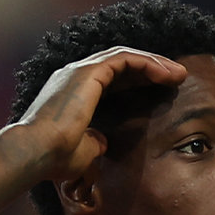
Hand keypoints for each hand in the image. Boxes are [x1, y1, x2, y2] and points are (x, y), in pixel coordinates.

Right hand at [13, 47, 186, 179]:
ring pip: (126, 56)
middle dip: (151, 68)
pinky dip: (148, 63)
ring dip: (155, 63)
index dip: (139, 81)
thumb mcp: (82, 151)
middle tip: (177, 77)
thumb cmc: (55, 158)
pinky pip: (125, 59)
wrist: (36, 154)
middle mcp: (74, 75)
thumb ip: (94, 142)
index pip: (112, 78)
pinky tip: (167, 74)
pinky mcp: (88, 72)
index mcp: (73, 92)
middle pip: (121, 63)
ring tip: (178, 74)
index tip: (163, 90)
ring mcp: (80, 71)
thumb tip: (103, 142)